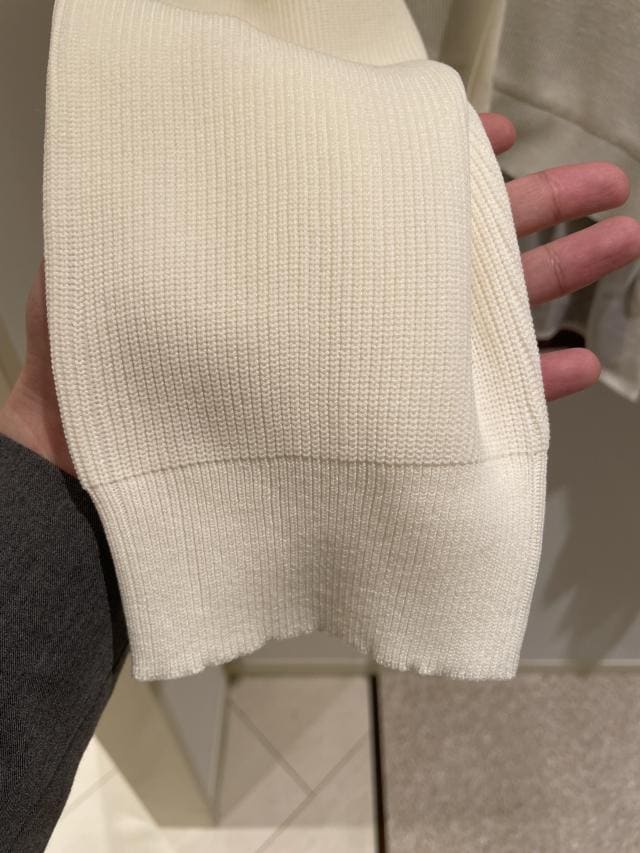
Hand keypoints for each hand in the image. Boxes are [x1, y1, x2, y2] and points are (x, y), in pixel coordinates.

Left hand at [2, 116, 638, 474]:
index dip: (441, 166)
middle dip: (534, 215)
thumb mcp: (112, 274)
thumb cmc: (103, 391)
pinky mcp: (386, 442)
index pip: (381, 201)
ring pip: (482, 323)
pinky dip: (532, 391)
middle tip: (603, 187)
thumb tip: (180, 145)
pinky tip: (579, 362)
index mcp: (297, 270)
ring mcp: (370, 381)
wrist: (105, 503)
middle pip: (452, 254)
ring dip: (558, 282)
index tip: (493, 134)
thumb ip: (153, 212)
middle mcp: (343, 320)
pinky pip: (475, 416)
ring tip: (623, 244)